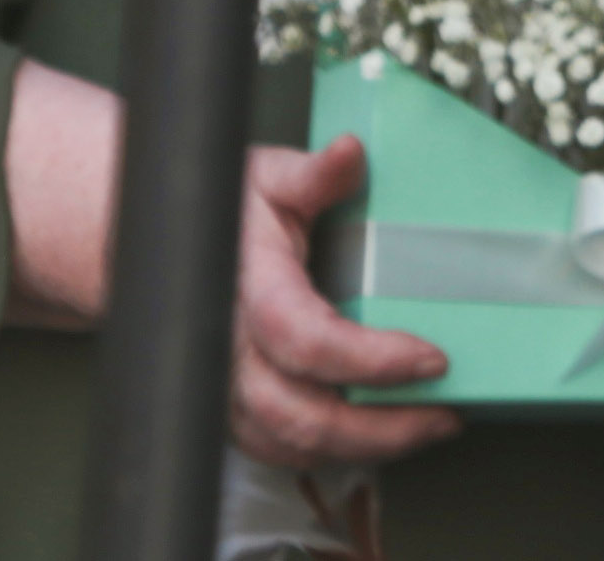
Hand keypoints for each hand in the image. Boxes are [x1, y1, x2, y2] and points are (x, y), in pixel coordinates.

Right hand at [231, 131, 460, 470]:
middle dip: (378, 428)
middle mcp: (228, 353)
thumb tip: (350, 152)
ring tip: (429, 427)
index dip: (369, 361)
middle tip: (445, 414)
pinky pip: (280, 447)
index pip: (304, 340)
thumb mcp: (267, 179)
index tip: (432, 359)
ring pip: (289, 444)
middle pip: (298, 416)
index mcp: (248, 292)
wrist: (159, 250)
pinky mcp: (232, 409)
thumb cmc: (220, 216)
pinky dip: (332, 451)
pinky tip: (382, 436)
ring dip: (363, 448)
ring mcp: (226, 390)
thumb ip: (312, 174)